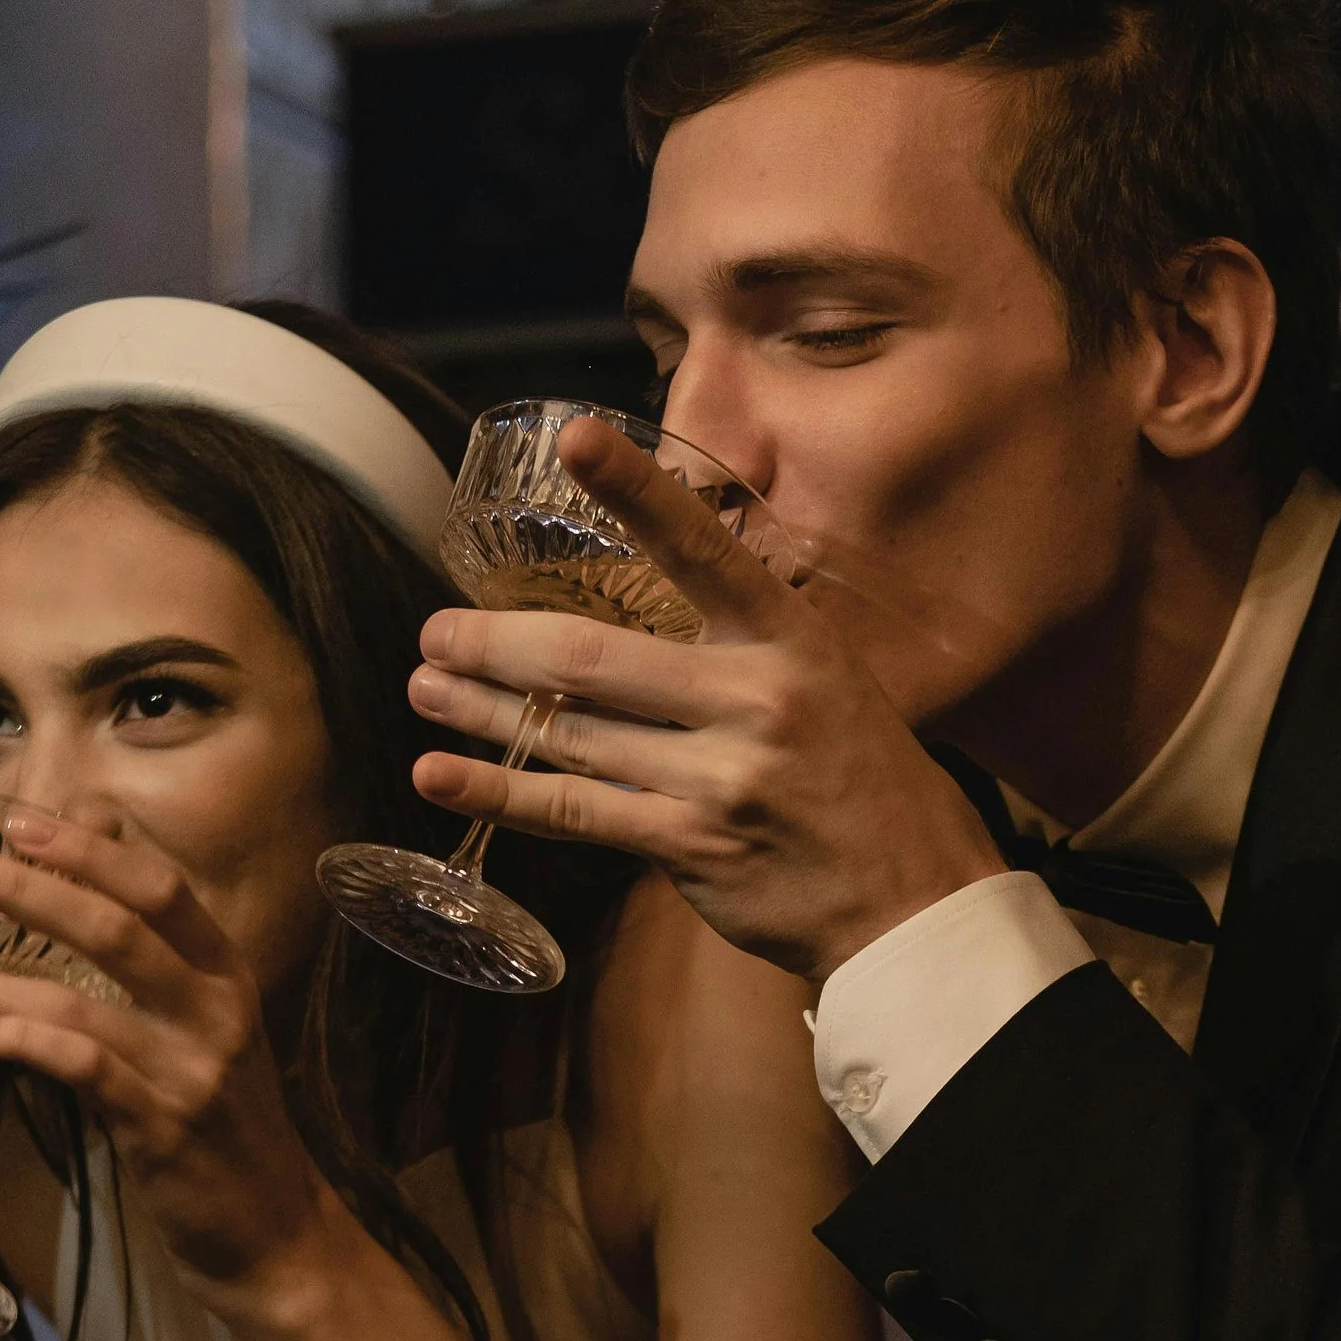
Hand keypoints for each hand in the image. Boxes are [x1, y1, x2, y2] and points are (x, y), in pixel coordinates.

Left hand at [0, 806, 332, 1307]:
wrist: (276, 1234)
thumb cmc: (225, 1126)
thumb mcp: (203, 1028)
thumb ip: (152, 953)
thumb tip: (95, 857)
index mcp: (227, 976)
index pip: (159, 888)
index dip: (89, 851)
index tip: (17, 824)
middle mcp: (216, 1013)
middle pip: (114, 927)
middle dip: (22, 891)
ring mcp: (191, 1072)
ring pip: (76, 1003)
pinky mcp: (161, 1129)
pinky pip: (77, 1070)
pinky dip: (15, 1044)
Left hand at [407, 417, 1000, 983]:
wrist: (914, 901)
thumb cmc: (860, 786)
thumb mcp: (825, 686)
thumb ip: (740, 650)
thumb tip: (641, 621)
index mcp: (790, 640)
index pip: (702, 548)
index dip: (638, 490)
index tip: (575, 438)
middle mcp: (756, 698)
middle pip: (593, 657)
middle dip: (497, 642)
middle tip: (437, 629)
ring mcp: (721, 776)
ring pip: (570, 733)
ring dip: (483, 710)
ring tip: (426, 686)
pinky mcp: (692, 845)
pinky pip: (576, 812)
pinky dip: (499, 792)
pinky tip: (441, 775)